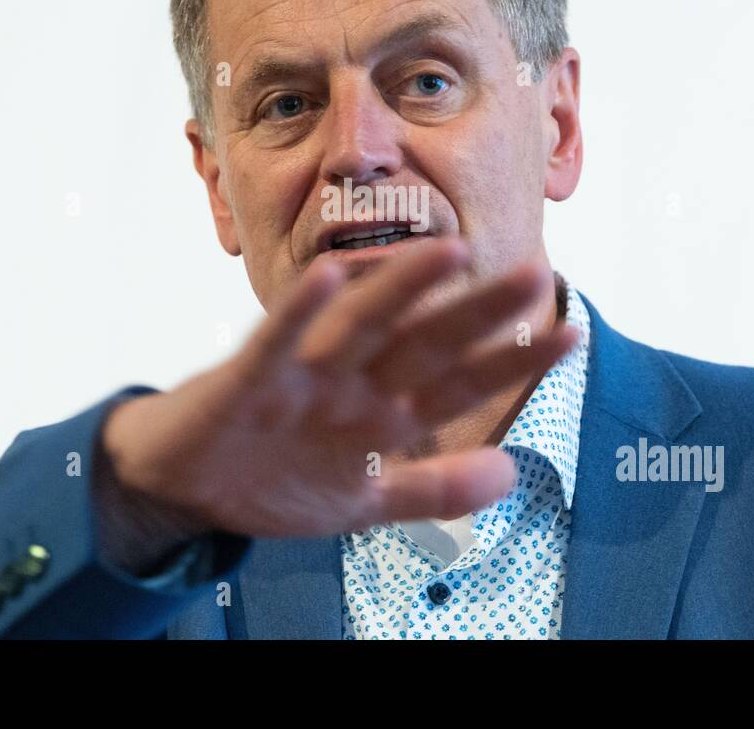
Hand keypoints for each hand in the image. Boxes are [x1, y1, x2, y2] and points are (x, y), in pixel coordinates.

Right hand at [99, 238, 577, 546]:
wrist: (184, 485)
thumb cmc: (273, 478)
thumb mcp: (362, 500)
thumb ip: (434, 488)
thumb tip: (511, 474)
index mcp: (381, 413)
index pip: (459, 383)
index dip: (512, 362)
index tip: (570, 335)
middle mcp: (351, 384)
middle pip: (423, 342)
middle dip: (477, 314)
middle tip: (534, 273)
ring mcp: (302, 377)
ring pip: (360, 326)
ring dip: (402, 290)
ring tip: (449, 253)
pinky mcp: (248, 380)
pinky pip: (276, 342)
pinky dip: (300, 313)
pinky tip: (329, 276)